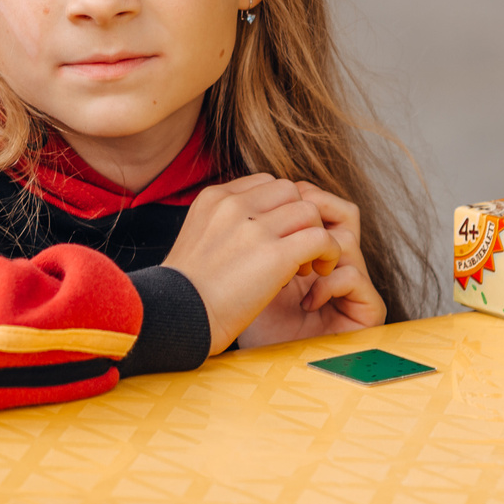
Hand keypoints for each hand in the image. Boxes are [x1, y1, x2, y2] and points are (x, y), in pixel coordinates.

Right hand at [164, 174, 342, 353]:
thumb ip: (226, 224)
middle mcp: (233, 205)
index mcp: (213, 199)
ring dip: (316, 236)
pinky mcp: (274, 255)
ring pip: (309, 211)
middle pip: (290, 191)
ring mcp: (254, 229)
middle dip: (300, 218)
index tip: (277, 238)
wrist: (175, 319)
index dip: (279, 210)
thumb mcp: (199, 239)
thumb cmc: (186, 292)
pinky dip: (328, 252)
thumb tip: (259, 227)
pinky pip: (320, 238)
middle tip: (297, 251)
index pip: (265, 184)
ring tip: (308, 265)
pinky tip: (320, 271)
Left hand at [233, 183, 386, 347]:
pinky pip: (354, 277)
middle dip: (314, 212)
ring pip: (348, 240)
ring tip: (291, 274)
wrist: (259, 362)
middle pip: (343, 212)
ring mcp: (355, 285)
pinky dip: (327, 285)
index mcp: (311, 247)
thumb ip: (259, 230)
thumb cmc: (250, 315)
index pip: (318, 203)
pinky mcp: (367, 309)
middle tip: (288, 227)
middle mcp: (337, 261)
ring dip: (315, 252)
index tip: (270, 209)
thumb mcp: (250, 264)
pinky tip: (304, 302)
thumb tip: (258, 191)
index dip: (298, 198)